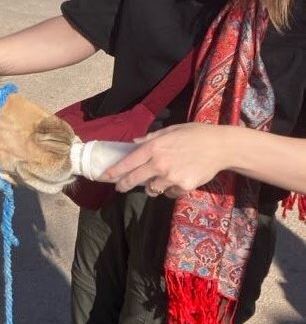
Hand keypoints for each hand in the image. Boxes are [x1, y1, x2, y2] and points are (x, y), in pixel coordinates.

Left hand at [100, 123, 231, 197]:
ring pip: (152, 189)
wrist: (220, 147)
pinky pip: (169, 193)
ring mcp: (171, 177)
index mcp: (154, 147)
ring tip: (158, 178)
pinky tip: (178, 179)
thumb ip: (151, 138)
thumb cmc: (195, 134)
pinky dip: (170, 189)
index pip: (128, 162)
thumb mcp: (171, 130)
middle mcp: (159, 164)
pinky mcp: (183, 187)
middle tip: (119, 187)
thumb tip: (135, 143)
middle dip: (124, 185)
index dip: (114, 171)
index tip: (104, 177)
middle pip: (134, 180)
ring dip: (151, 186)